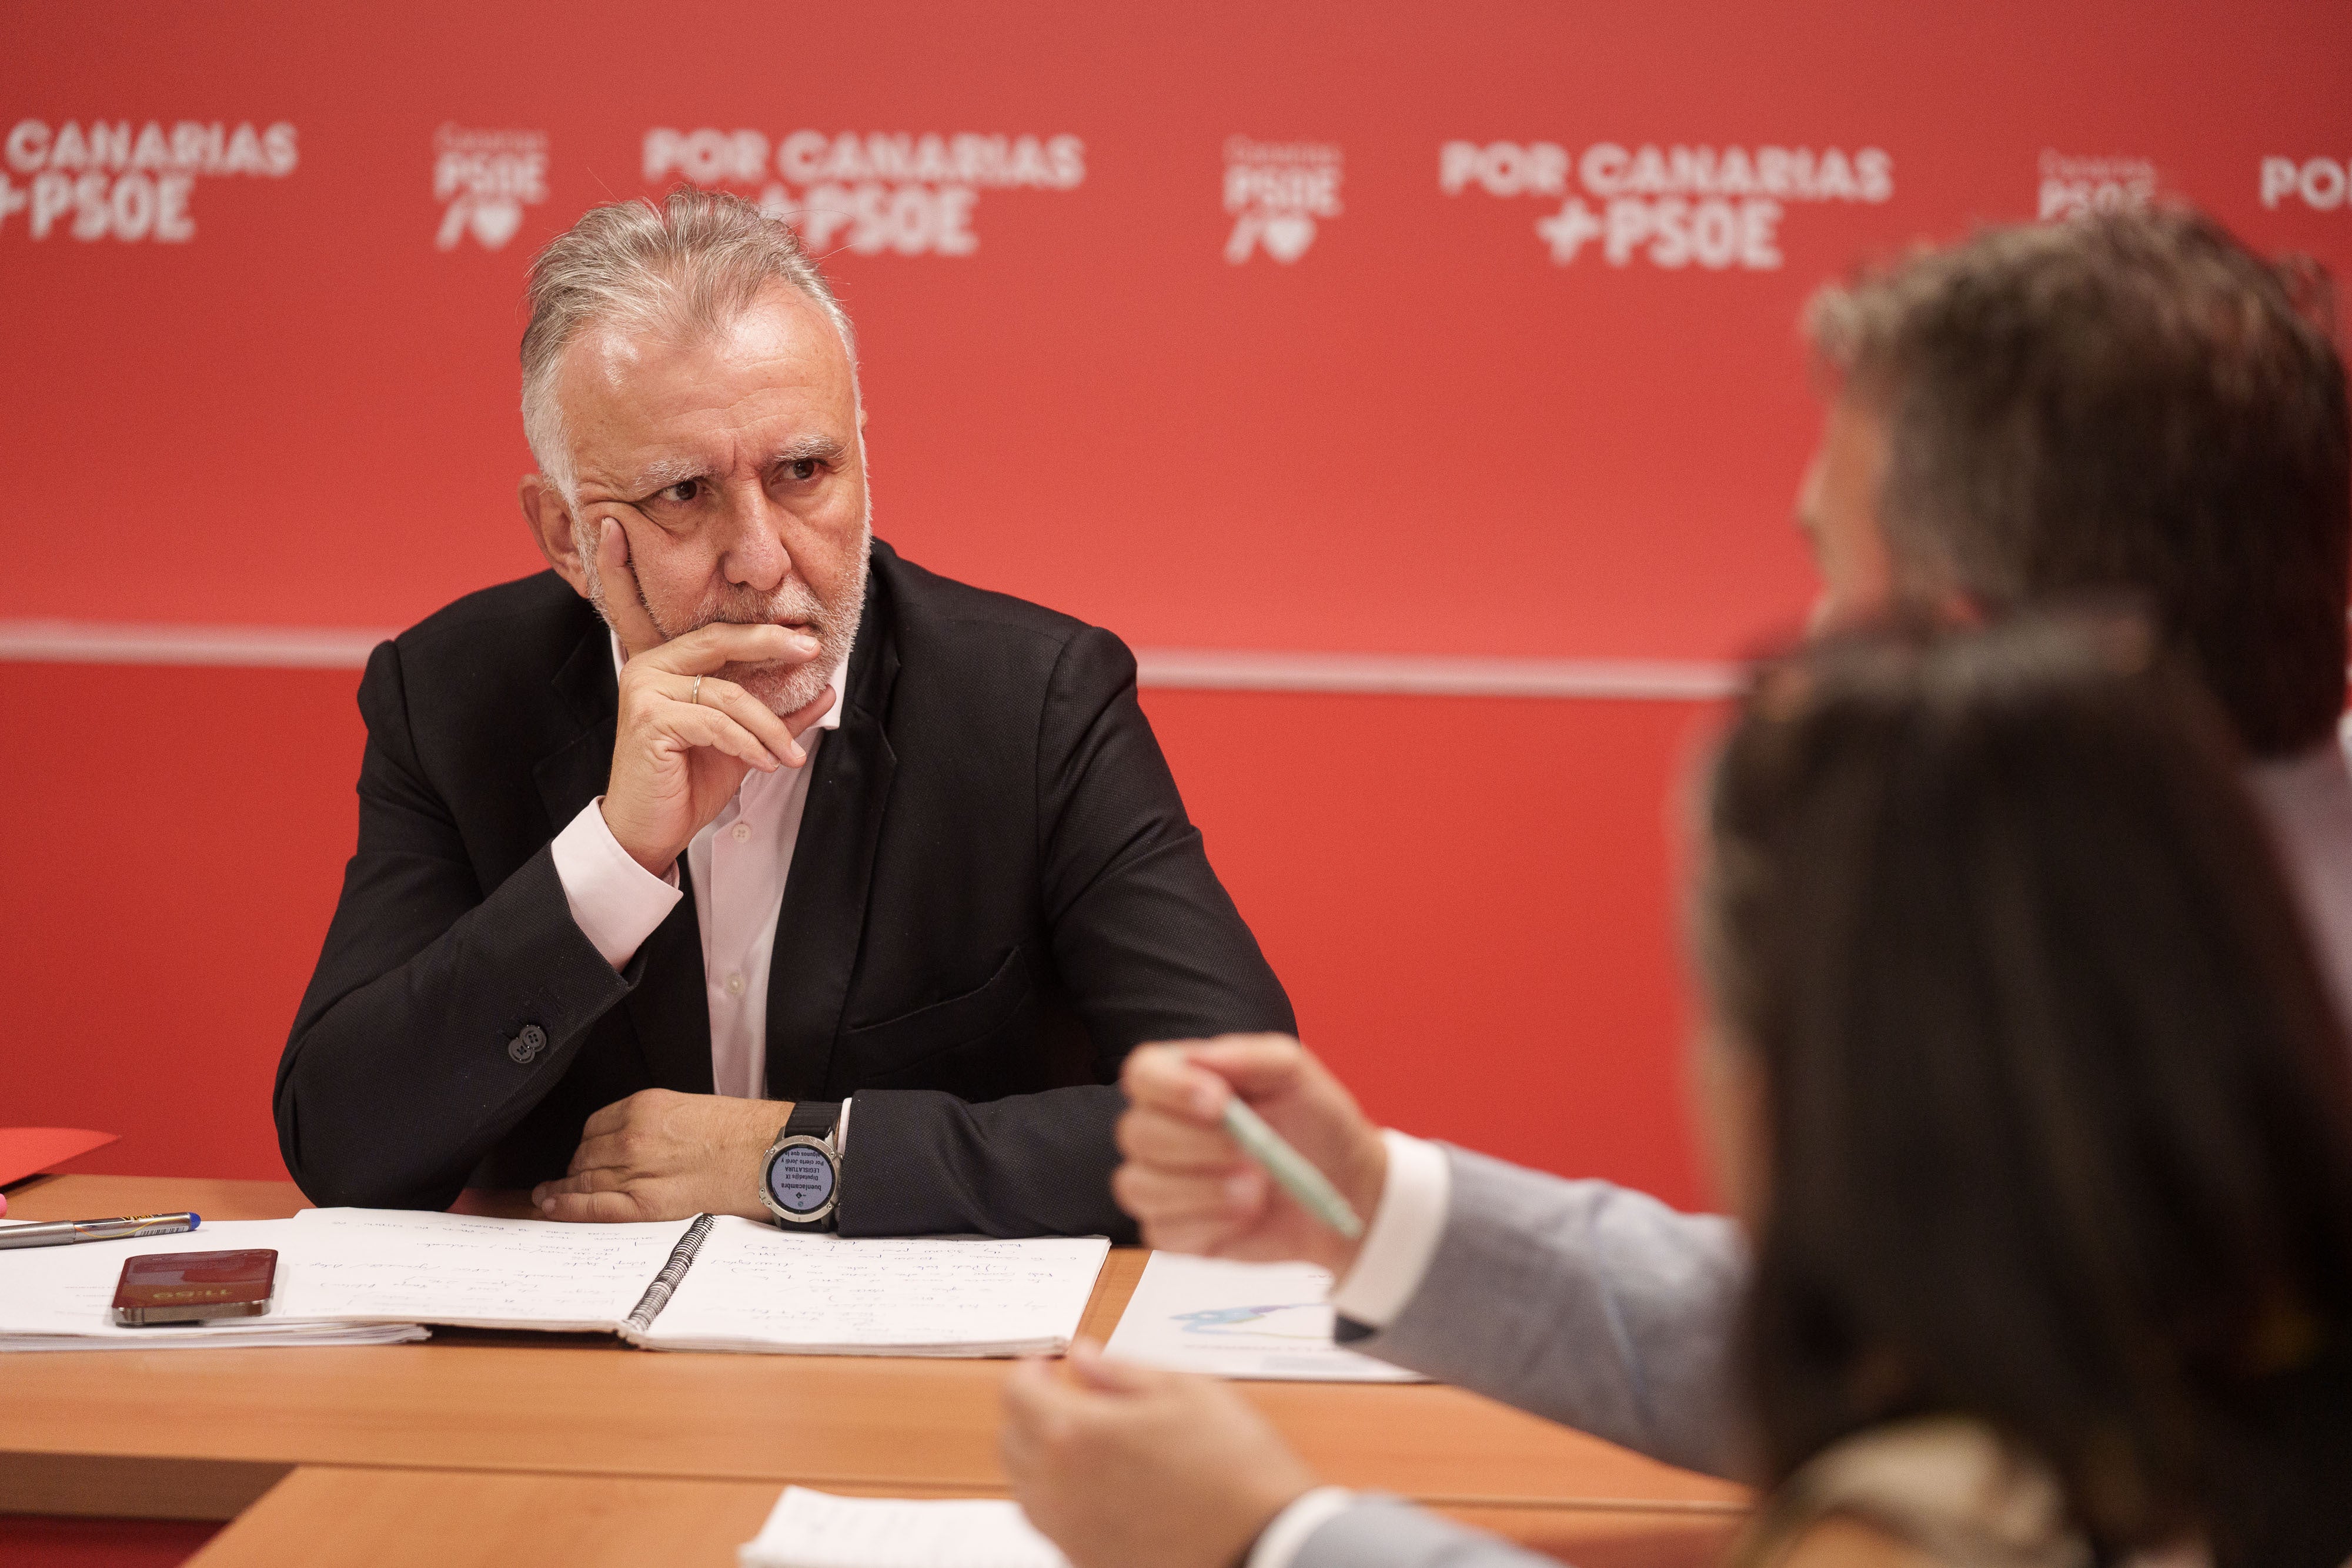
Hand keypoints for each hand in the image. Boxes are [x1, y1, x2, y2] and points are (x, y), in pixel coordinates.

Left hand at [531, 1088, 789, 1220]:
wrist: (770, 1153)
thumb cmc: (742, 1133)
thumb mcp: (689, 1110)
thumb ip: (655, 1124)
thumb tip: (637, 1145)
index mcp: (644, 1106)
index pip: (593, 1129)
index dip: (586, 1147)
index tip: (584, 1157)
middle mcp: (633, 1136)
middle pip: (583, 1156)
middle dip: (575, 1171)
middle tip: (570, 1182)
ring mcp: (635, 1169)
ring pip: (582, 1181)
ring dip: (564, 1192)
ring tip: (551, 1200)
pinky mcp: (645, 1201)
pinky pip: (594, 1206)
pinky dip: (568, 1208)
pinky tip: (553, 1208)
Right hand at [594, 518, 834, 876]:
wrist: (647, 830)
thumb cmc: (686, 785)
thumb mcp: (741, 744)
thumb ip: (777, 716)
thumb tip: (824, 692)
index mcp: (667, 665)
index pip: (721, 636)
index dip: (766, 635)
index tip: (809, 642)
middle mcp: (650, 669)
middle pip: (720, 643)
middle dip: (771, 645)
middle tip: (811, 652)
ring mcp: (646, 692)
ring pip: (728, 696)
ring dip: (770, 728)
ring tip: (792, 754)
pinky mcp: (650, 721)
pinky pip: (715, 724)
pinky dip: (748, 744)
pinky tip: (765, 762)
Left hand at [1001, 1340, 1317, 1567]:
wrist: (1265, 1540)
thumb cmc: (1235, 1465)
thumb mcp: (1185, 1391)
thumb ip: (1122, 1371)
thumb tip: (1083, 1356)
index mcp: (1077, 1434)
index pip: (1017, 1394)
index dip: (1029, 1370)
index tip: (1047, 1366)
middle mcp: (1061, 1488)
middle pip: (1011, 1440)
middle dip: (1028, 1411)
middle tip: (1061, 1396)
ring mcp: (1071, 1532)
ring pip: (1025, 1488)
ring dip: (1039, 1457)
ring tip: (1080, 1441)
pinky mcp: (1088, 1562)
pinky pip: (1051, 1524)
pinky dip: (1058, 1498)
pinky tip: (1098, 1485)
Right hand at [1115, 1035, 1386, 1273]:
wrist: (1344, 1189)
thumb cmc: (1315, 1124)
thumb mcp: (1296, 1076)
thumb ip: (1251, 1056)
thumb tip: (1200, 1057)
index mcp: (1183, 1080)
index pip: (1142, 1073)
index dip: (1170, 1088)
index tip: (1219, 1102)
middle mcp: (1162, 1128)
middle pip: (1137, 1133)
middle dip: (1198, 1145)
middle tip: (1253, 1151)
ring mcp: (1160, 1182)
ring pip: (1140, 1186)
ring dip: (1203, 1189)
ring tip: (1257, 1189)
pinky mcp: (1172, 1230)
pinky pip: (1163, 1232)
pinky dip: (1210, 1224)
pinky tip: (1246, 1215)